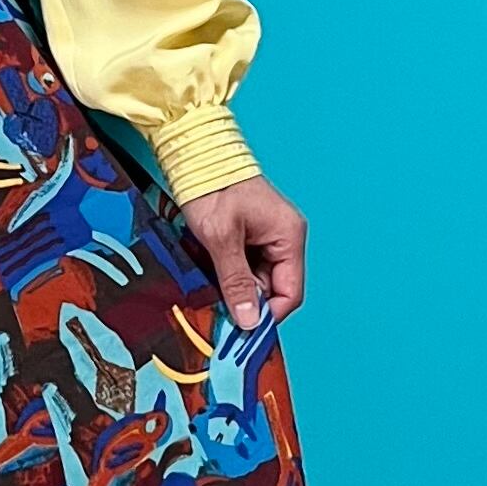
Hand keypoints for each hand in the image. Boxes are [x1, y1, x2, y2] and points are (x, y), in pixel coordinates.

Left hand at [181, 174, 304, 329]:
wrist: (196, 156)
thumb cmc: (213, 187)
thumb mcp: (221, 239)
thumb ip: (236, 281)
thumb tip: (250, 321)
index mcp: (288, 237)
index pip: (290, 293)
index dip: (268, 314)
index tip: (243, 329)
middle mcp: (284, 239)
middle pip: (272, 289)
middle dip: (245, 301)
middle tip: (216, 307)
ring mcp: (267, 238)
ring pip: (255, 281)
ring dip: (233, 287)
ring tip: (208, 280)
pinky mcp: (250, 237)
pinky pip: (243, 267)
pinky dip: (226, 274)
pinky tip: (208, 269)